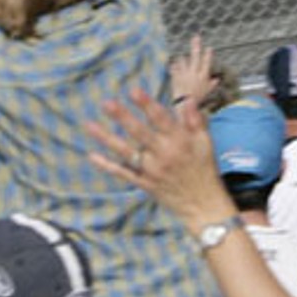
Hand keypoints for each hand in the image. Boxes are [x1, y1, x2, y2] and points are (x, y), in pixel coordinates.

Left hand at [87, 88, 228, 229]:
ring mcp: (152, 171)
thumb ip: (196, 121)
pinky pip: (123, 173)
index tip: (133, 90)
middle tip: (106, 103)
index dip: (146, 105)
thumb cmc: (205, 170)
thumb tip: (187, 100)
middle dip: (123, 118)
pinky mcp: (145, 184)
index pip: (161, 119)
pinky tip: (92, 155)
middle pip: (140, 133)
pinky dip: (107, 165)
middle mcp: (163, 155)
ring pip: (126, 152)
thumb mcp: (206, 143)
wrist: (203, 206)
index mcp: (179, 142)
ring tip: (90, 125)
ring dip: (107, 138)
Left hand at [169, 34, 214, 107]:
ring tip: (181, 57)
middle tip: (196, 37)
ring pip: (183, 60)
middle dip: (196, 46)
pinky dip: (174, 66)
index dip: (208, 55)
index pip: (206, 63)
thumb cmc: (198, 99)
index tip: (209, 47)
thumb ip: (211, 84)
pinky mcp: (177, 76)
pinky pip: (175, 68)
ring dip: (182, 59)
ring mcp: (185, 73)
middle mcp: (194, 72)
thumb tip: (217, 79)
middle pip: (195, 56)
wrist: (185, 104)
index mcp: (203, 76)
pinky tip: (173, 64)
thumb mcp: (207, 92)